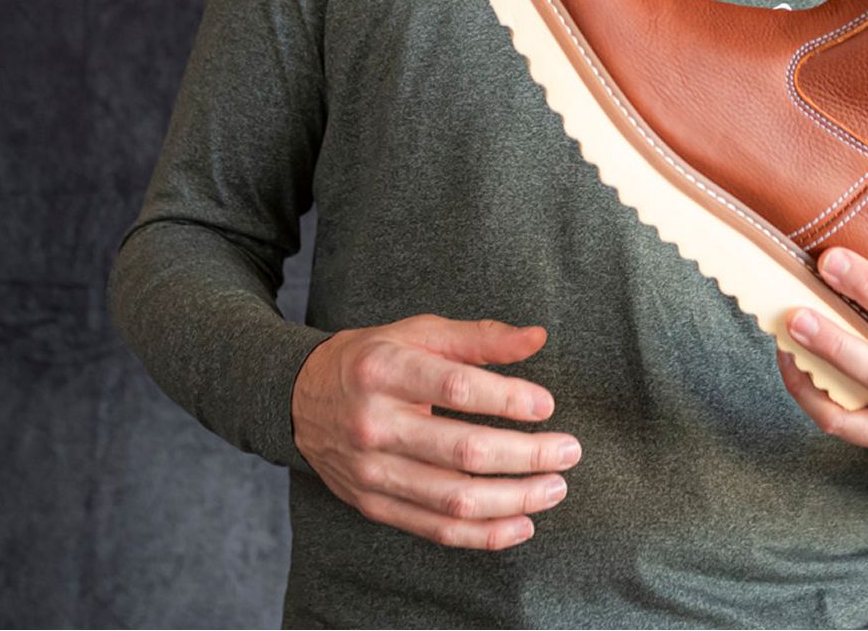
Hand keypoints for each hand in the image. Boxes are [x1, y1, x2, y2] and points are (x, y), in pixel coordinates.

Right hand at [291, 314, 581, 549]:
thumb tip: (538, 338)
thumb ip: (479, 338)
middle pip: (462, 450)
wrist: (299, 399)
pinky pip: (435, 529)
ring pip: (453, 498)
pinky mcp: (373, 504)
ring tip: (554, 489)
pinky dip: (483, 533)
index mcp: (385, 370)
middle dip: (526, 455)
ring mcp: (372, 471)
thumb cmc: (372, 361)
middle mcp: (375, 424)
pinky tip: (521, 524)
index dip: (507, 399)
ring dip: (514, 500)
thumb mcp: (418, 333)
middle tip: (569, 452)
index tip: (547, 405)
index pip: (455, 388)